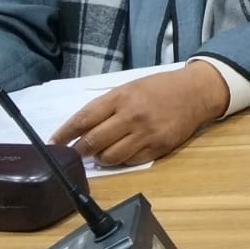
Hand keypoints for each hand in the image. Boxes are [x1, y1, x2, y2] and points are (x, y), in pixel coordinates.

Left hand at [51, 63, 230, 166]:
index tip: (53, 143)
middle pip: (93, 142)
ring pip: (110, 156)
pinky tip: (120, 155)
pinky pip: (131, 161)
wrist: (196, 92)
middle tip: (73, 154)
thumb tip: (80, 128)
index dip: (64, 134)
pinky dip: (121, 161)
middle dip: (78, 151)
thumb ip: (106, 106)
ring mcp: (146, 133)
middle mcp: (132, 116)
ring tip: (99, 155)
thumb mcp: (130, 88)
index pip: (84, 119)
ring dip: (100, 159)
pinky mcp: (159, 147)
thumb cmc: (159, 88)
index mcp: (121, 97)